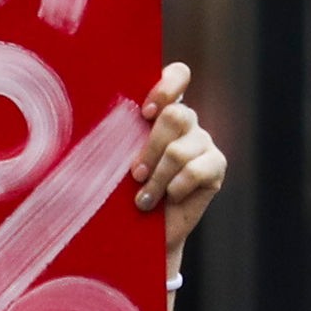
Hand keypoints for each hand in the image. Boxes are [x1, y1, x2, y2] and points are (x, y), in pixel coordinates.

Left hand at [133, 61, 225, 255]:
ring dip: (157, 179)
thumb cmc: (123, 193)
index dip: (167, 86)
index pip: (178, 76)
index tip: (146, 112)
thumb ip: (117, 136)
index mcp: (162, 110)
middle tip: (135, 175)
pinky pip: (196, 170)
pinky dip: (177, 188)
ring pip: (180, 150)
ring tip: (144, 200)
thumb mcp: (116, 161)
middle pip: (177, 115)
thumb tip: (93, 120)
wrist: (144, 233)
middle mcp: (186, 122)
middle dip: (151, 148)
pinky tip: (170, 198)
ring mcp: (203, 143)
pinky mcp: (216, 166)